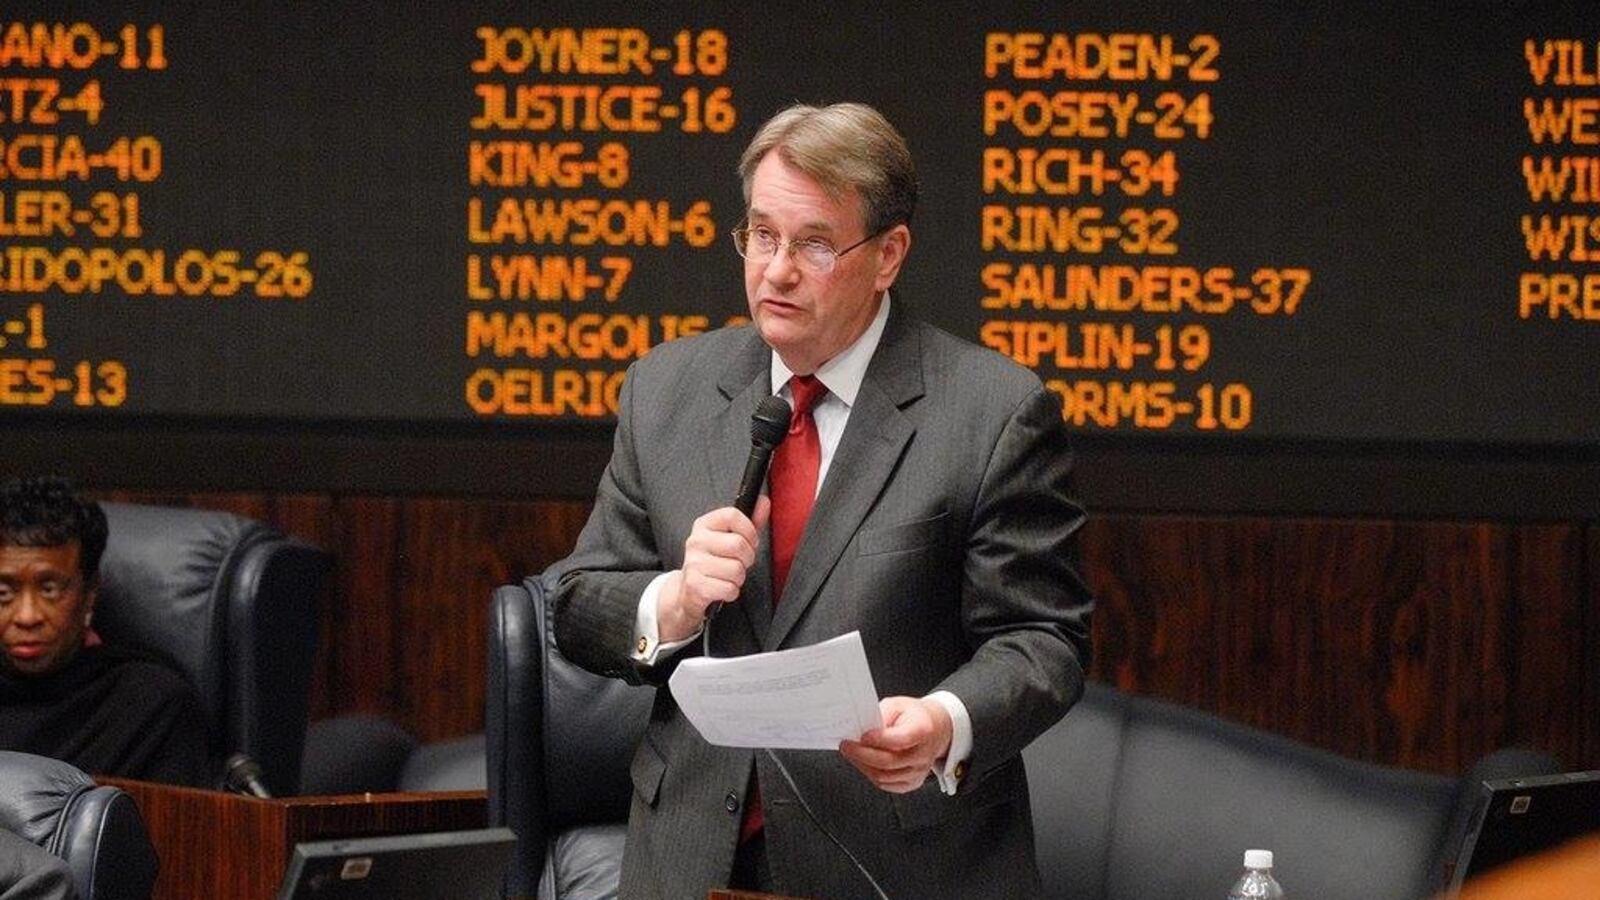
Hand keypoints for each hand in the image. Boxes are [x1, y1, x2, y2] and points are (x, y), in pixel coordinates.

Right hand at [657, 496, 768, 642]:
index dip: (749, 530)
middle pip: (738, 544)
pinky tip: (721, 588)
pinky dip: (731, 592)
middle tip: (739, 562)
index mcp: (704, 525)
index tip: (749, 541)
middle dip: (747, 558)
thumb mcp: (729, 538)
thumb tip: (764, 502)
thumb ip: (750, 522)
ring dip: (739, 578)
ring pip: (736, 569)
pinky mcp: (695, 585)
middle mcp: (696, 541)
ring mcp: (694, 563)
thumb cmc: (713, 562)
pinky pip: (729, 589)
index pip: (732, 515)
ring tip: (728, 576)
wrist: (687, 591)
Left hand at [839, 696, 953, 793]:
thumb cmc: (914, 716)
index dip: (879, 740)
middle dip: (862, 755)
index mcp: (923, 731)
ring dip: (863, 766)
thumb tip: (863, 728)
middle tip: (846, 746)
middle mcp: (923, 755)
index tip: (862, 736)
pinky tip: (864, 763)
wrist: (936, 730)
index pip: (900, 740)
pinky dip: (871, 775)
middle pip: (889, 762)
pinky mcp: (912, 782)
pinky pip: (887, 785)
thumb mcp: (898, 704)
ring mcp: (919, 771)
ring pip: (884, 777)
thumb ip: (881, 714)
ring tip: (852, 754)